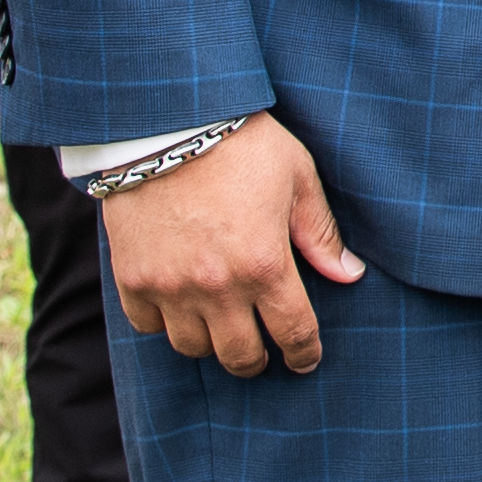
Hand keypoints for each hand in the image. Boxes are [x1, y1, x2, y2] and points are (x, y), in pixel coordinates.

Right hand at [98, 114, 363, 376]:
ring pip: (192, 347)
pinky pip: (147, 325)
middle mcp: (217, 286)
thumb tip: (349, 275)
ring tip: (219, 325)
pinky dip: (163, 322)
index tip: (304, 359)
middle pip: (240, 357)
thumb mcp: (297, 177)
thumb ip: (320, 233)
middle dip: (257, 360)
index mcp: (265, 264)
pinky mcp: (132, 277)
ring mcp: (170, 286)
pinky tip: (178, 304)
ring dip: (211, 342)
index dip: (304, 354)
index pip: (294, 333)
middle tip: (261, 350)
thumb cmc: (241, 144)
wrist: (166, 122)